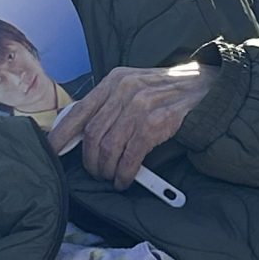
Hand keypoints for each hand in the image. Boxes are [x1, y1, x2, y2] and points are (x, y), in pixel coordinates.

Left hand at [49, 62, 211, 188]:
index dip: (62, 135)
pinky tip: (125, 179)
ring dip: (107, 170)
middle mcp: (124, 89)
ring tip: (112, 177)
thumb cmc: (167, 94)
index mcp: (114, 80)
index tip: (51, 151)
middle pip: (92, 134)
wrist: (207, 88)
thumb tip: (81, 133)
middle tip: (96, 173)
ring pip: (109, 147)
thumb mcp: (135, 89)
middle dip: (90, 161)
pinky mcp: (157, 121)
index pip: (79, 110)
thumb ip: (110, 106)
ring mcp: (141, 104)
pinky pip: (131, 155)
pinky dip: (125, 173)